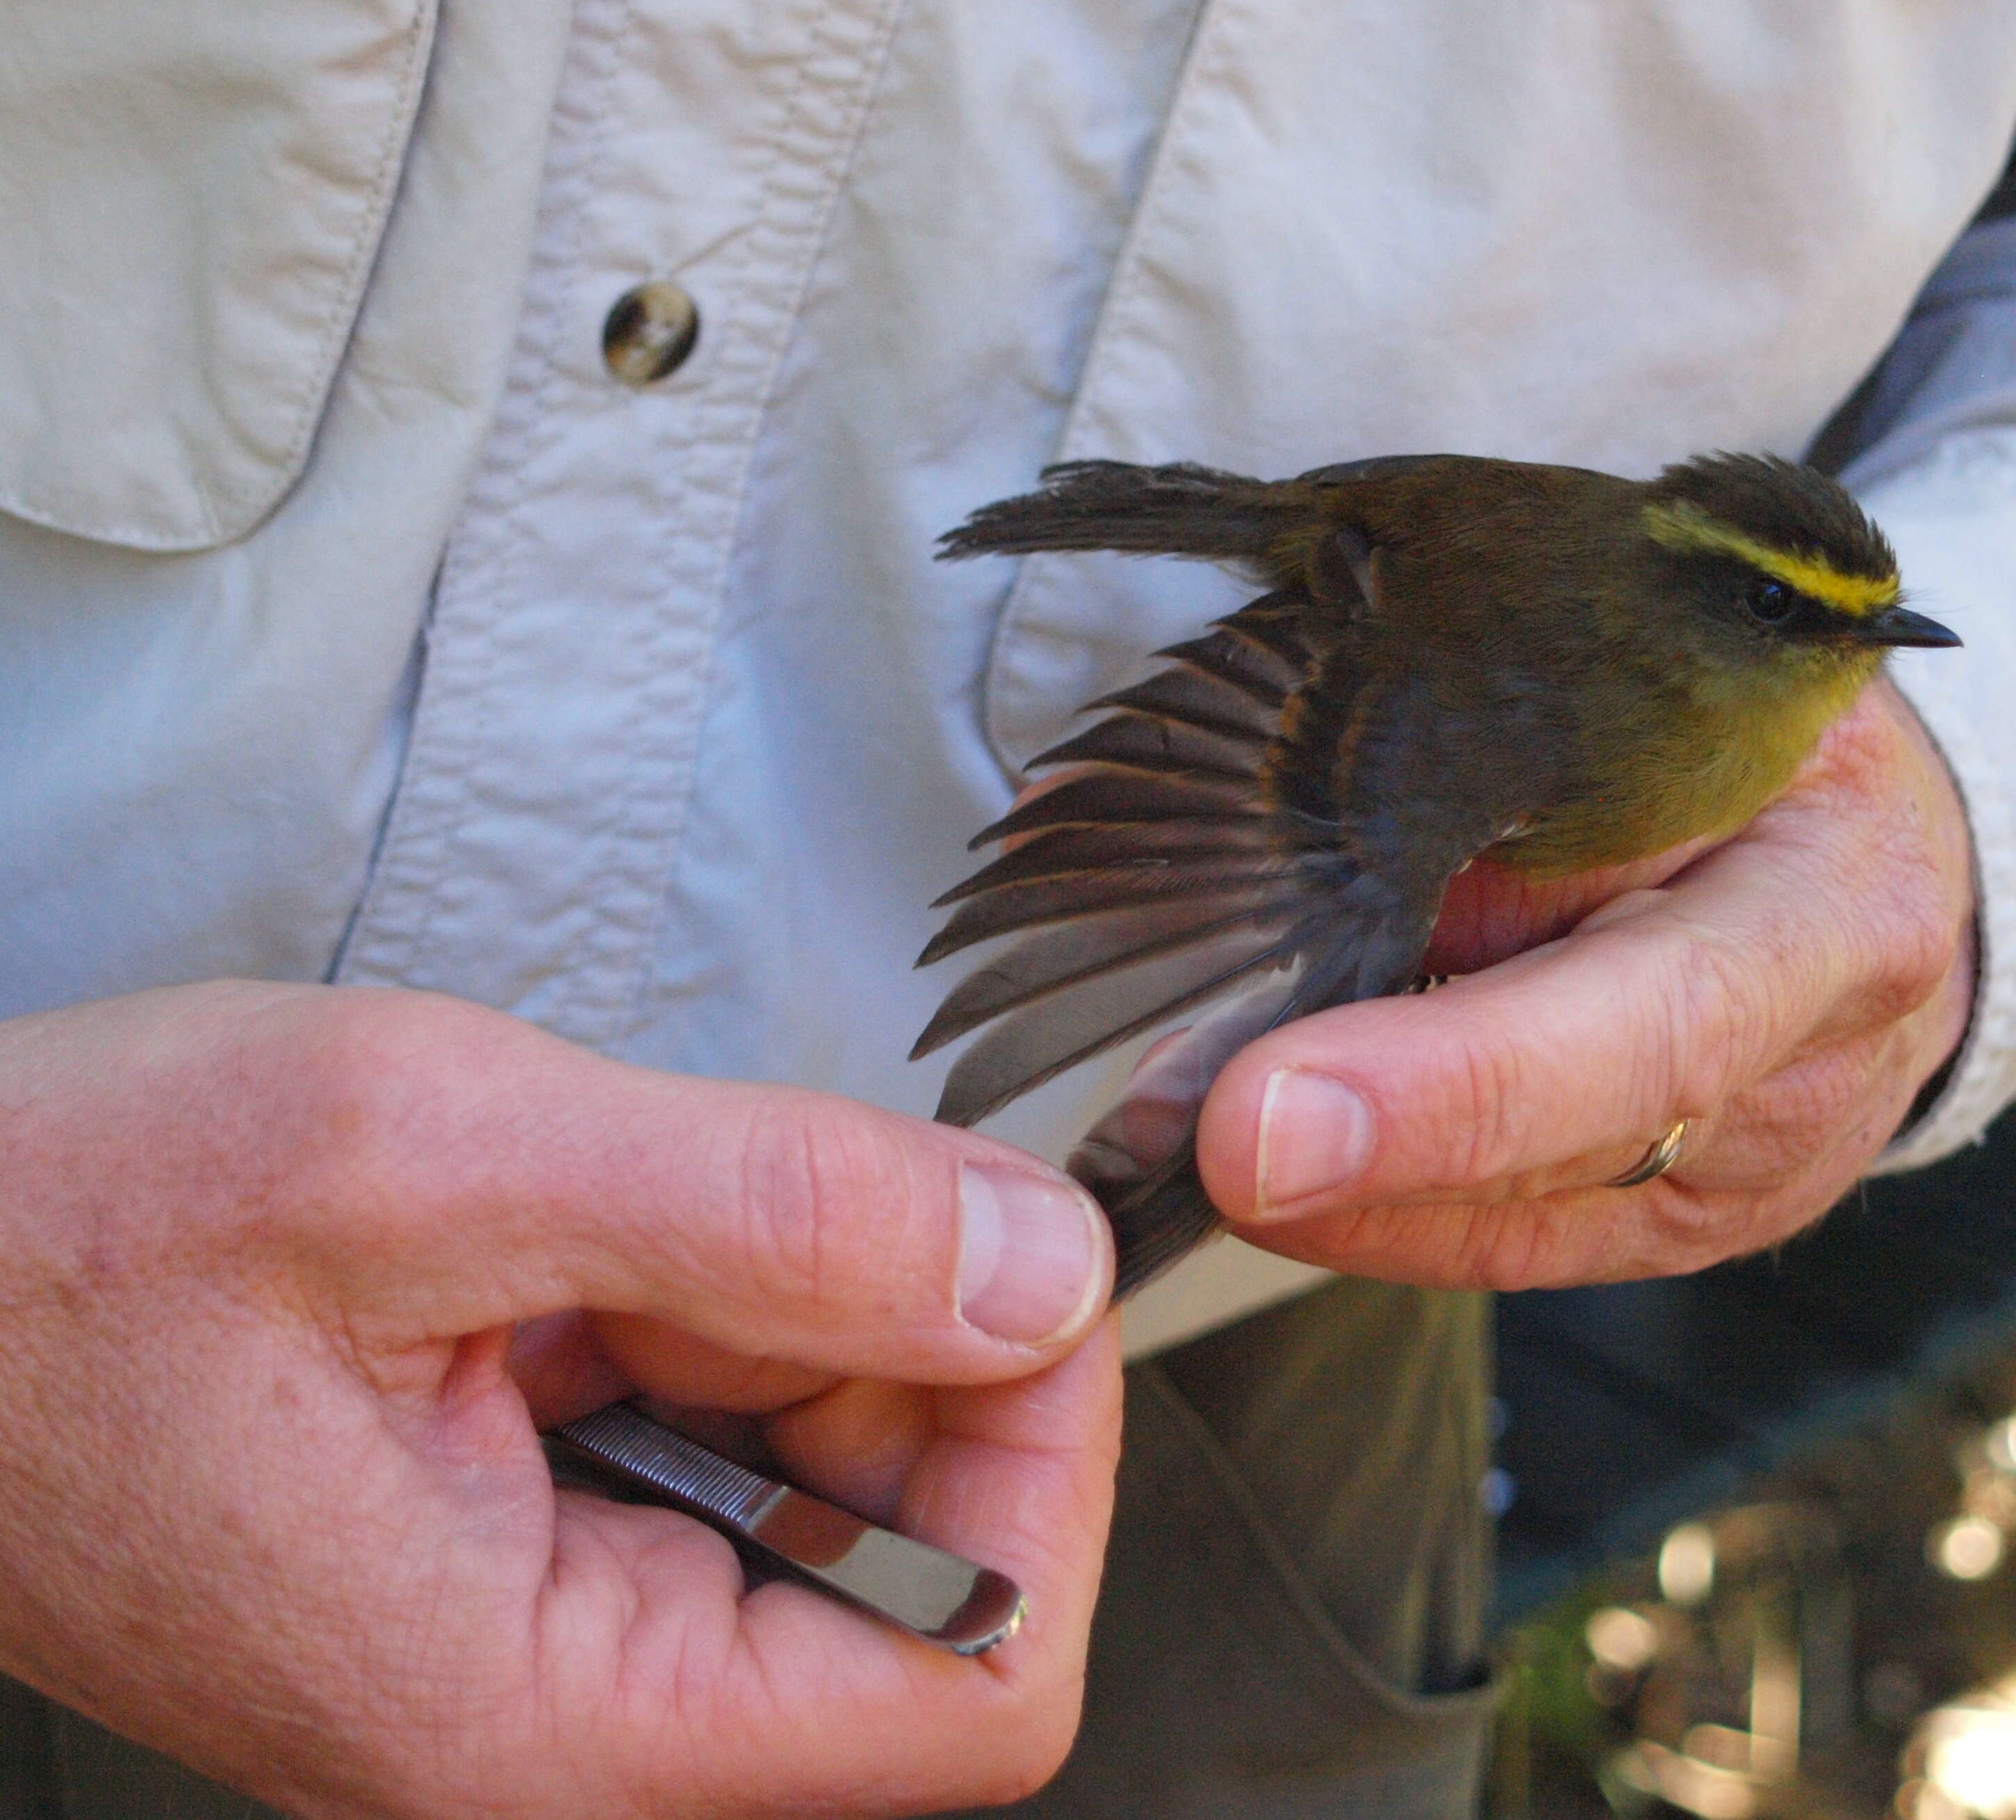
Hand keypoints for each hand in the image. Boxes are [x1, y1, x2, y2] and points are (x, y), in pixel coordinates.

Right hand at [0, 981, 1117, 1818]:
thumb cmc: (60, 1232)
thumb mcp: (428, 1154)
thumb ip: (772, 1212)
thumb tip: (1040, 1265)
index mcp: (541, 1727)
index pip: (978, 1686)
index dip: (1043, 1466)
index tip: (1002, 1262)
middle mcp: (559, 1735)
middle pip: (923, 1575)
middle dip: (901, 1348)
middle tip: (756, 1193)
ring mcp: (546, 1650)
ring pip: (831, 1488)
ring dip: (790, 1310)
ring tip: (610, 1214)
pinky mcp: (525, 1559)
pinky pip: (720, 1445)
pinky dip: (706, 1309)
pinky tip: (572, 1247)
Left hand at [1196, 678, 1975, 1285]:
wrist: (1891, 862)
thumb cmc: (1778, 750)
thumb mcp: (1691, 704)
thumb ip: (1522, 787)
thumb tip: (1278, 829)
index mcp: (1832, 914)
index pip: (1650, 1030)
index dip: (1454, 1090)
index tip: (1261, 1125)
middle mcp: (1805, 1083)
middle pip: (1561, 1158)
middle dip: (1345, 1163)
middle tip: (1162, 1144)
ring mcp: (1743, 1182)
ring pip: (1506, 1223)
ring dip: (1315, 1189)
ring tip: (1146, 1139)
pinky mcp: (1674, 1229)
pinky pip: (1492, 1244)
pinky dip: (1357, 1207)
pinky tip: (1246, 1162)